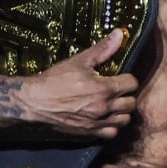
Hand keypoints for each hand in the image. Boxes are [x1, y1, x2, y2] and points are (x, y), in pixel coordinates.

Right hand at [18, 29, 138, 138]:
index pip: (132, 84)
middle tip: (117, 90)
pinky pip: (111, 134)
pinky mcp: (88, 133)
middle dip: (127, 95)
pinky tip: (105, 118)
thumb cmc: (55, 80)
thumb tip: (119, 34)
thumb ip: (102, 49)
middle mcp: (104, 108)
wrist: (34, 102)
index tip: (119, 77)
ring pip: (124, 120)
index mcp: (104, 88)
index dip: (127, 79)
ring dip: (122, 112)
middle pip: (131, 104)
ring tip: (113, 104)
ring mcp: (97, 122)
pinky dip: (112, 127)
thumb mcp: (79, 61)